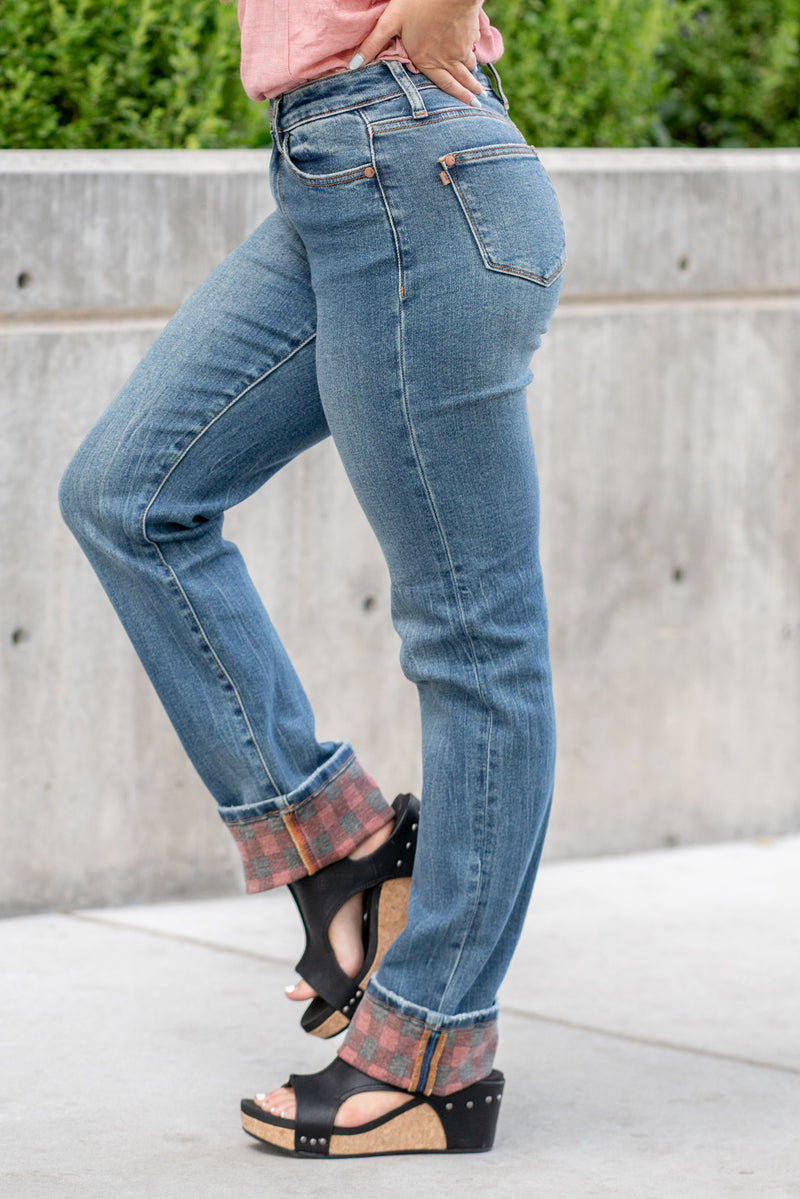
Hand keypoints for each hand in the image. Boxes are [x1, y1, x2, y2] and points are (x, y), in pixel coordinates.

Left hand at [351, 0, 484, 107]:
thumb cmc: (418, 2)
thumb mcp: (391, 21)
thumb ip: (373, 43)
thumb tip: (354, 66)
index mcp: (427, 60)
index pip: (444, 85)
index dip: (455, 97)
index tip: (467, 105)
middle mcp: (447, 59)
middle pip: (462, 79)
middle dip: (470, 91)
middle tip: (478, 99)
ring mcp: (462, 46)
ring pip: (470, 64)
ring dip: (472, 73)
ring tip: (475, 79)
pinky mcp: (471, 32)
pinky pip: (473, 48)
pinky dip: (474, 53)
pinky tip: (474, 54)